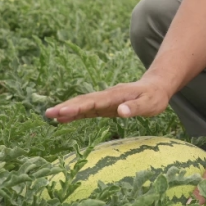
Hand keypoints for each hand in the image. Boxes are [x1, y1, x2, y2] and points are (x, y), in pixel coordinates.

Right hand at [44, 76, 170, 122]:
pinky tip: (63, 119)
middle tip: (49, 113)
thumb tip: (121, 111)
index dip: (79, 107)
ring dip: (67, 109)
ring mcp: (105, 100)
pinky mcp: (105, 106)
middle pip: (84, 101)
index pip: (94, 102)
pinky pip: (88, 109)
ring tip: (50, 115)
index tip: (63, 112)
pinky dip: (75, 113)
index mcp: (116, 95)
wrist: (157, 86)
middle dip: (66, 107)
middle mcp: (107, 96)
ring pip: (83, 104)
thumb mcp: (150, 104)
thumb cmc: (155, 97)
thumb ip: (135, 107)